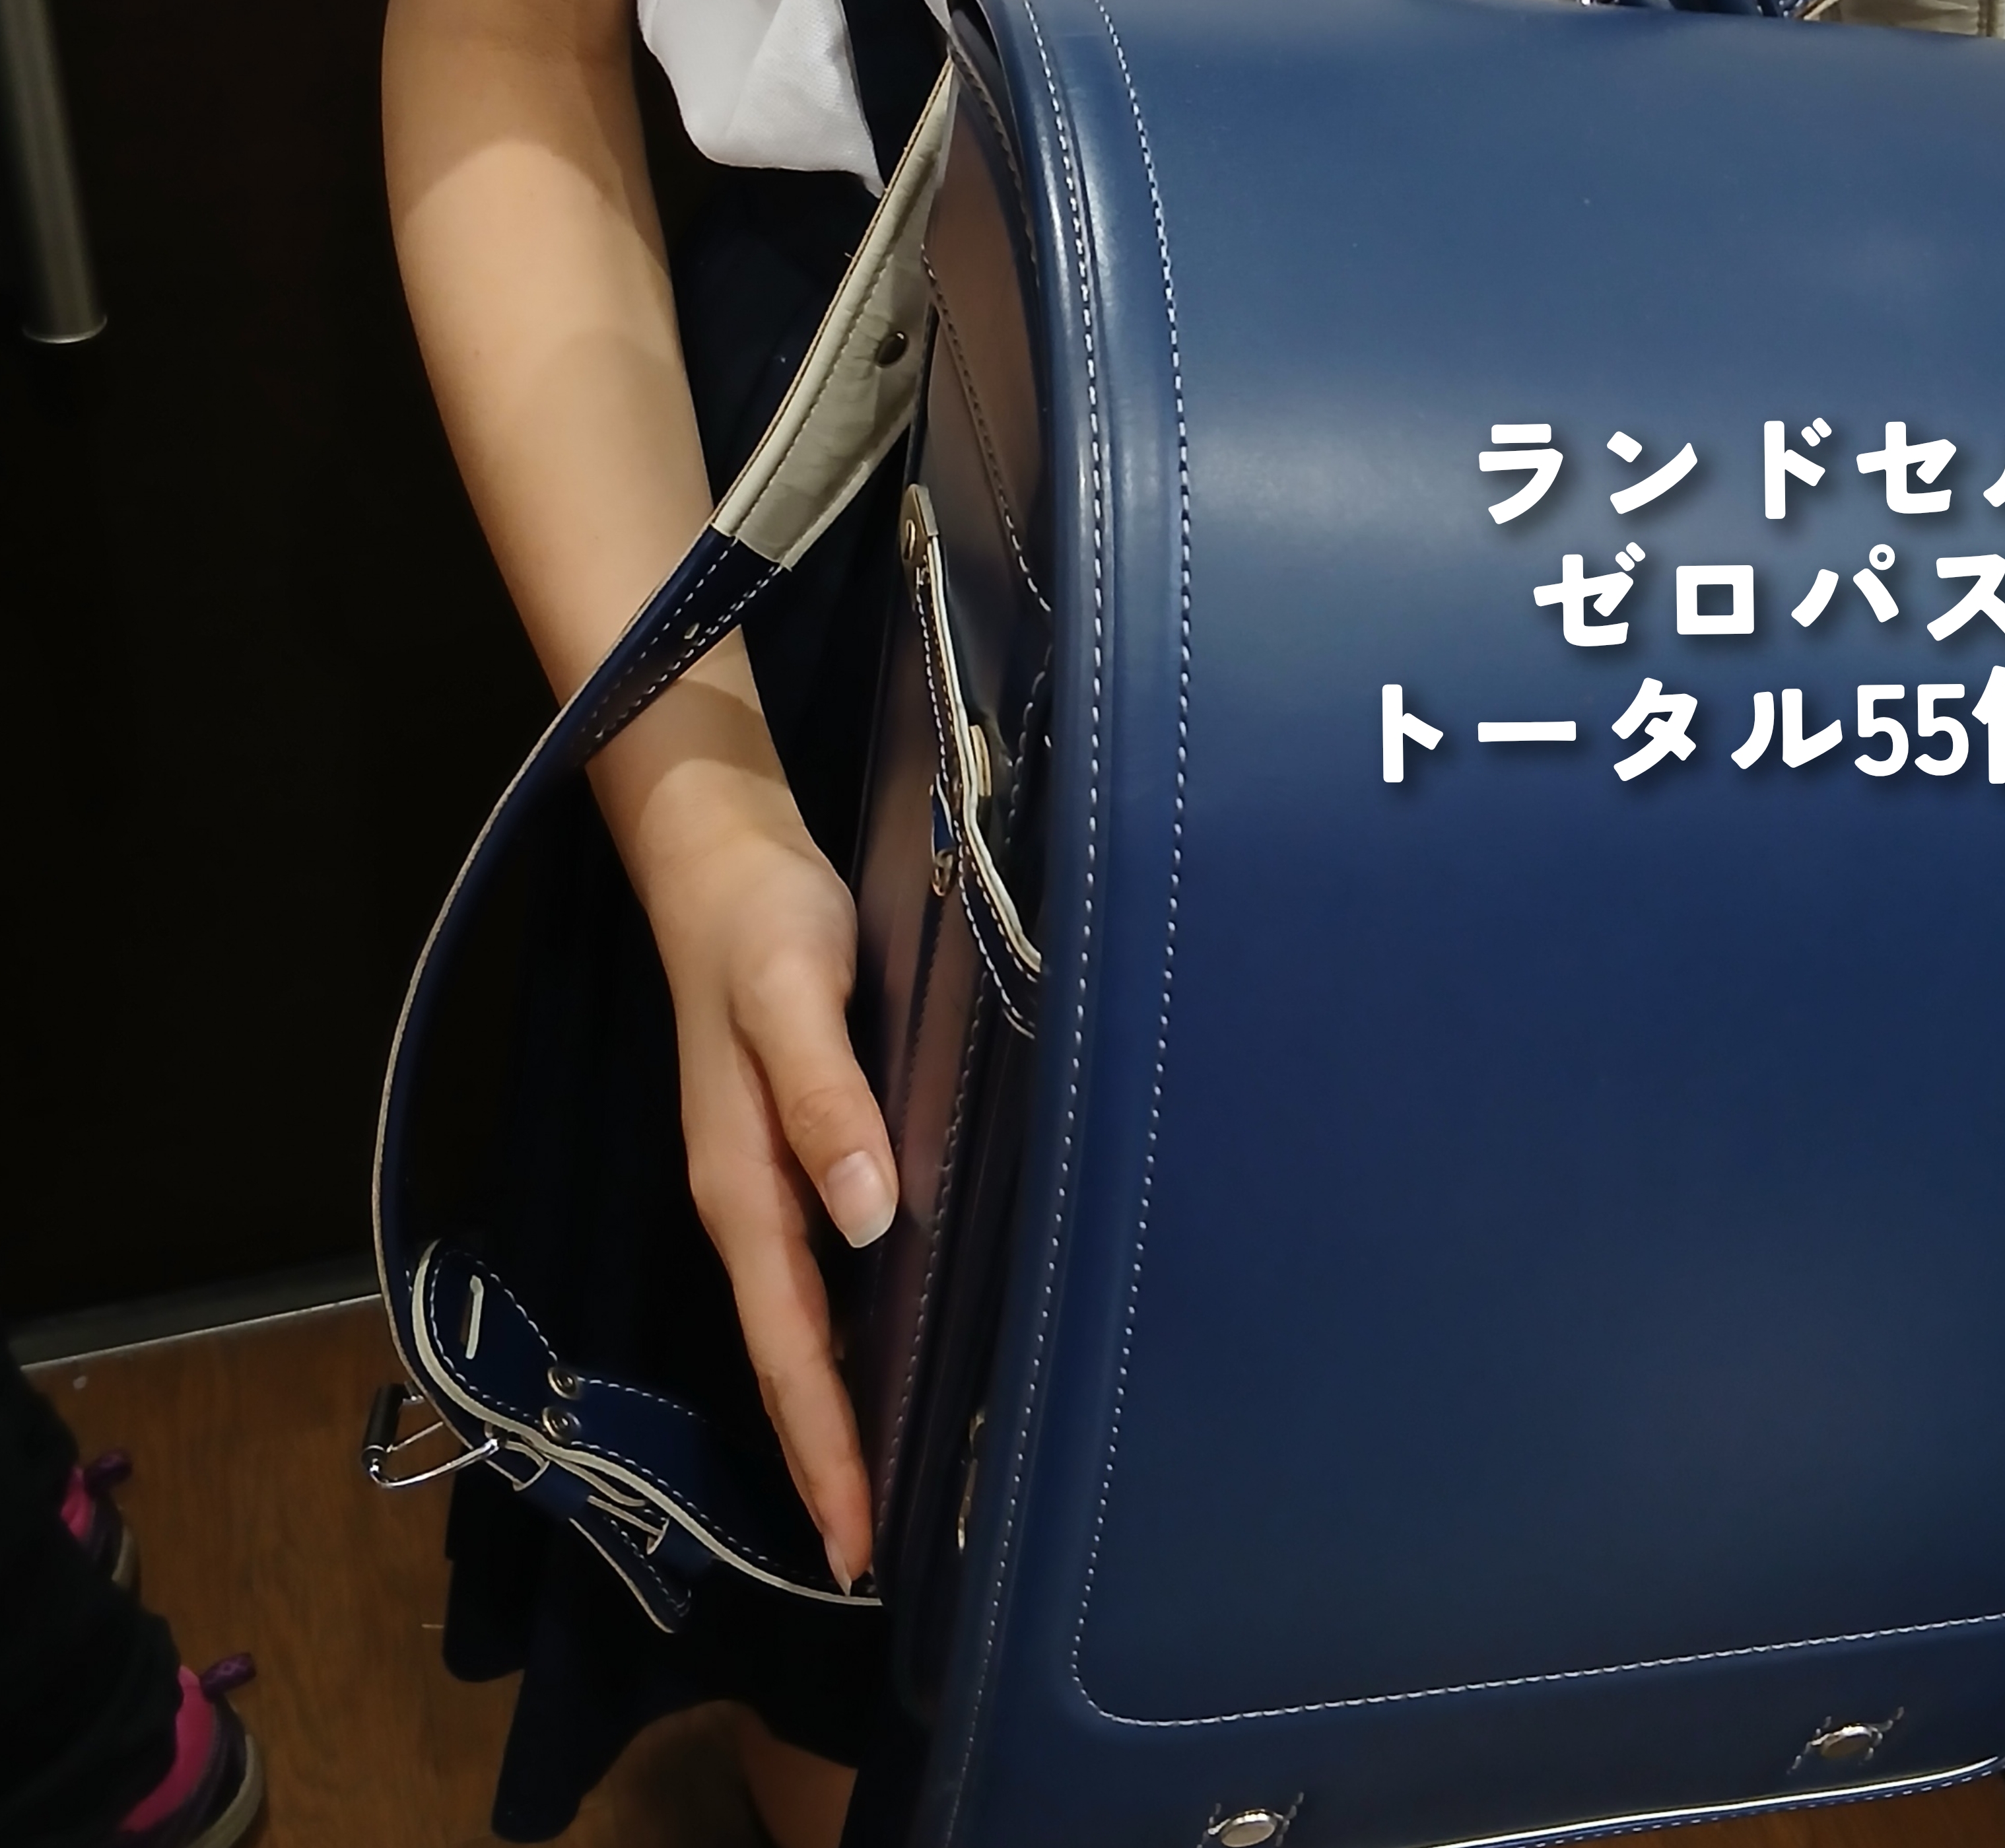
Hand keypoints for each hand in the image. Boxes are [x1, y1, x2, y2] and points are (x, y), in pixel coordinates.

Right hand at [641, 788, 897, 1593]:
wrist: (721, 856)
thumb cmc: (761, 922)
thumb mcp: (794, 998)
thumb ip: (827, 1103)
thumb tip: (873, 1220)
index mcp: (744, 1182)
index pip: (788, 1341)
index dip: (823, 1441)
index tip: (855, 1541)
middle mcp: (749, 1198)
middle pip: (787, 1352)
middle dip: (825, 1455)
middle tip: (870, 1553)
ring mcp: (763, 1177)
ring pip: (798, 1319)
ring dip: (831, 1405)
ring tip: (879, 1488)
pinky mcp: (788, 1144)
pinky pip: (811, 1268)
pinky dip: (838, 1333)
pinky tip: (878, 1350)